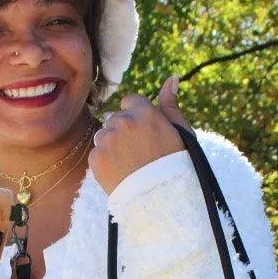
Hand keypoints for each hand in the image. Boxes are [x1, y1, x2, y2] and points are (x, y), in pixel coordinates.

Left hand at [89, 75, 193, 193]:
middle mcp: (124, 122)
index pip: (130, 101)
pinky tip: (120, 173)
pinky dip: (105, 163)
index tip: (144, 134)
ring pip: (104, 135)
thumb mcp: (180, 131)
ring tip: (129, 164)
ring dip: (112, 146)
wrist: (162, 200)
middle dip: (123, 131)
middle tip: (138, 153)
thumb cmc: (176, 165)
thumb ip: (171, 103)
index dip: (137, 117)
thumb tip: (172, 77)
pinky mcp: (96, 159)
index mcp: (145, 112)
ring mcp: (108, 140)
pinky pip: (97, 154)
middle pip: (115, 118)